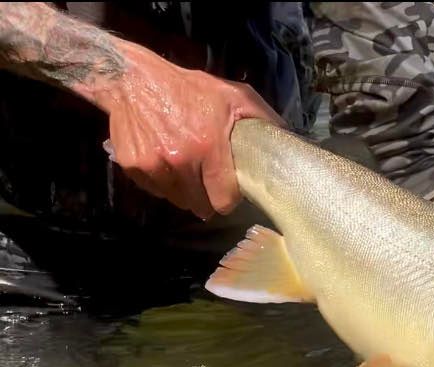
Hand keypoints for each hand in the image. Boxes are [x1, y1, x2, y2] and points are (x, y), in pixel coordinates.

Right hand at [93, 42, 284, 219]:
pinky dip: (162, 182)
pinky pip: (155, 190)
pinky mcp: (132, 166)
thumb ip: (262, 118)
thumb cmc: (189, 88)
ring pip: (177, 200)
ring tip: (188, 168)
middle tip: (209, 179)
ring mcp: (152, 165)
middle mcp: (179, 160)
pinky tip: (166, 161)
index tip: (230, 191)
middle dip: (207, 197)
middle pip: (199, 205)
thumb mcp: (234, 95)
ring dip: (185, 191)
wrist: (133, 79)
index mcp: (207, 147)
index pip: (223, 200)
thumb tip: (287, 138)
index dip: (229, 199)